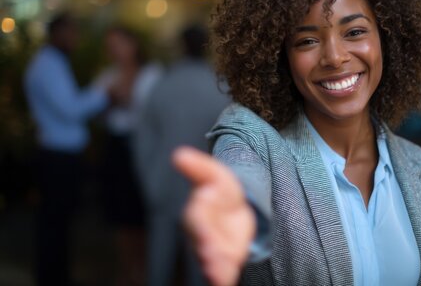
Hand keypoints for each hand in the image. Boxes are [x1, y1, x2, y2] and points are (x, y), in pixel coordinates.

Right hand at [173, 147, 255, 285]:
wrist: (234, 212)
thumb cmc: (221, 193)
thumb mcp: (214, 175)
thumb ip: (198, 167)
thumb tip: (179, 155)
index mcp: (198, 212)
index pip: (196, 219)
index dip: (201, 225)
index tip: (207, 236)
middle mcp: (201, 234)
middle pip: (202, 244)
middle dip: (207, 250)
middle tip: (212, 258)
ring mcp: (211, 250)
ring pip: (210, 261)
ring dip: (215, 268)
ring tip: (220, 276)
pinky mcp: (224, 262)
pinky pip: (221, 274)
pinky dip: (221, 278)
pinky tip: (222, 282)